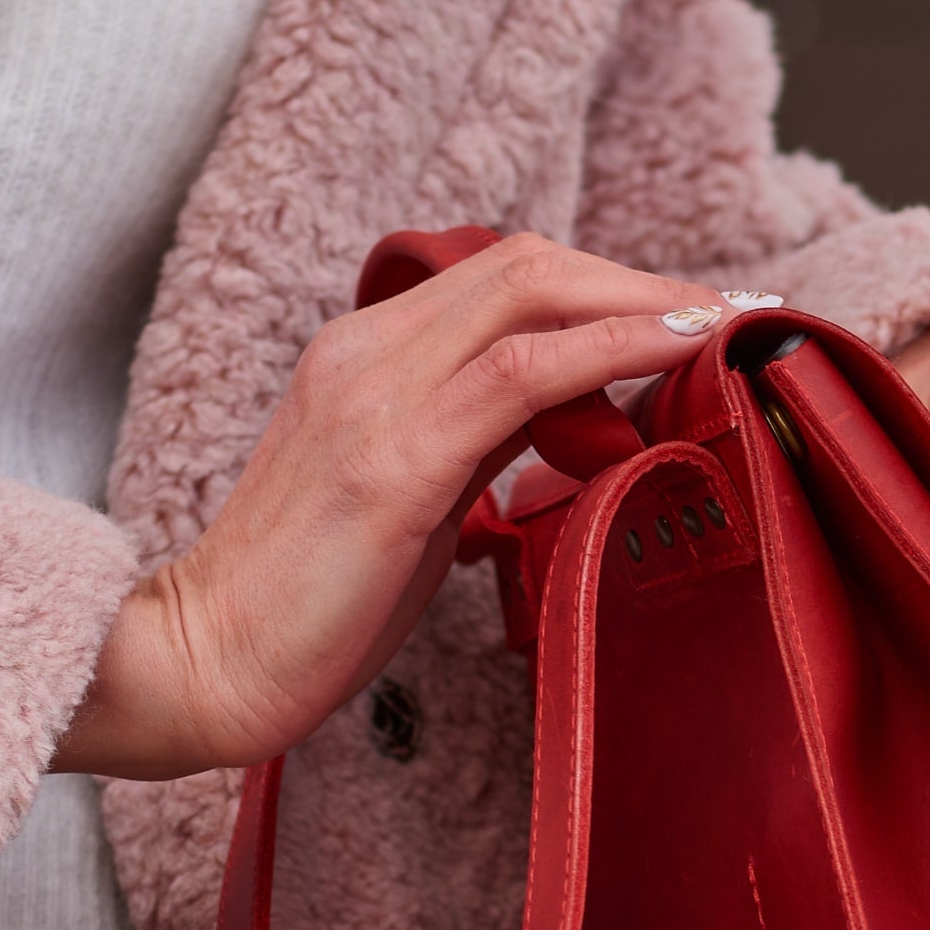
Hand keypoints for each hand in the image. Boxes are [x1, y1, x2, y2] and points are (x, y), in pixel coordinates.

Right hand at [58, 237, 734, 780]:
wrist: (206, 663)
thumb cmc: (307, 608)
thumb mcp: (410, 503)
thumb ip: (476, 448)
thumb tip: (566, 424)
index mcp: (363, 357)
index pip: (500, 283)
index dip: (600, 286)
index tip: (679, 320)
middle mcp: (366, 352)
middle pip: (526, 265)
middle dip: (637, 280)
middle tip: (722, 313)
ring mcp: (377, 396)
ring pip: (531, 295)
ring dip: (642, 303)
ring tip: (719, 327)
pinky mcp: (395, 460)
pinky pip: (525, 372)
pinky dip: (612, 348)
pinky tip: (671, 356)